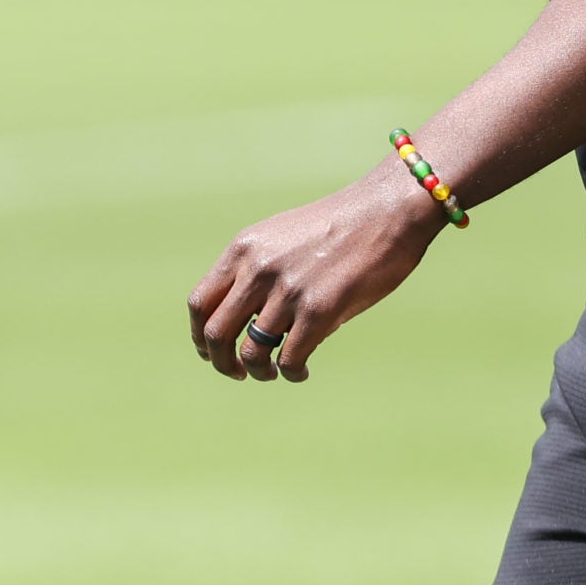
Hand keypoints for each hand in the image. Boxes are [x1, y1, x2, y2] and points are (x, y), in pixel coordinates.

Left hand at [186, 166, 444, 383]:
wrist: (386, 210)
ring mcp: (287, 290)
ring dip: (258, 372)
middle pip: (215, 333)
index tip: (210, 352)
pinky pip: (289, 359)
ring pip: (251, 352)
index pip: (200, 303)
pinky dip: (290, 373)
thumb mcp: (281, 237)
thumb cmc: (338, 226)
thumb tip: (245, 318)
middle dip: (220, 362)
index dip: (199, 336)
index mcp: (244, 249)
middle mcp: (258, 268)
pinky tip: (300, 370)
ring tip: (272, 372)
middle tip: (236, 374)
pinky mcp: (319, 309)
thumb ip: (257, 269)